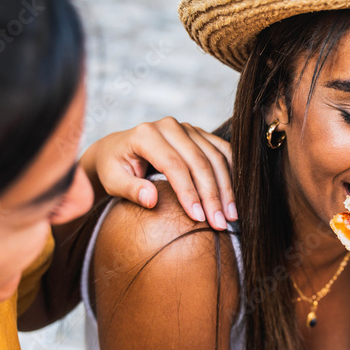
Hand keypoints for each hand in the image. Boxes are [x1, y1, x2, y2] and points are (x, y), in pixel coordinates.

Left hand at [79, 118, 234, 228]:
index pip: (174, 165)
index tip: (198, 218)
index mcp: (146, 134)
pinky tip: (236, 195)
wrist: (118, 149)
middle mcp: (169, 126)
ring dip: (227, 188)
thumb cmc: (114, 168)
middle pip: (199, 161)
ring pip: (215, 157)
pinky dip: (232, 172)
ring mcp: (187, 128)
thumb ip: (130, 189)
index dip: (188, 192)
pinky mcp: (199, 134)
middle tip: (220, 223)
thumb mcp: (113, 181)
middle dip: (212, 195)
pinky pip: (223, 150)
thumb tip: (152, 200)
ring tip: (231, 215)